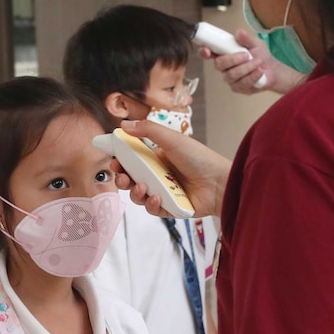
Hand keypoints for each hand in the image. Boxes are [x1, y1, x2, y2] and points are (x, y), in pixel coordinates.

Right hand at [111, 120, 231, 217]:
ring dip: (135, 192)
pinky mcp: (169, 208)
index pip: (131, 160)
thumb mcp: (172, 139)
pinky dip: (151, 204)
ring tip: (143, 187)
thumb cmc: (200, 158)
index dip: (120, 161)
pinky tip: (157, 197)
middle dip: (121, 178)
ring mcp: (163, 192)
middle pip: (131, 179)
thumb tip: (124, 124)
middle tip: (121, 176)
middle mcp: (157, 175)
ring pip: (138, 195)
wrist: (220, 182)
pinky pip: (152, 209)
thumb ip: (147, 130)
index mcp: (156, 158)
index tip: (113, 160)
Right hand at [199, 30, 305, 94]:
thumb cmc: (261, 56)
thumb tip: (240, 32)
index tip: (207, 50)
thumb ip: (247, 39)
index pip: (209, 54)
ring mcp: (230, 79)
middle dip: (233, 59)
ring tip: (258, 62)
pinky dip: (252, 76)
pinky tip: (260, 72)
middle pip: (218, 64)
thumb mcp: (256, 44)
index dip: (204, 52)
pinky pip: (241, 83)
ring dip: (246, 68)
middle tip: (246, 55)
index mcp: (224, 54)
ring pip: (230, 75)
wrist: (274, 71)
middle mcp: (224, 67)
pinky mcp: (238, 88)